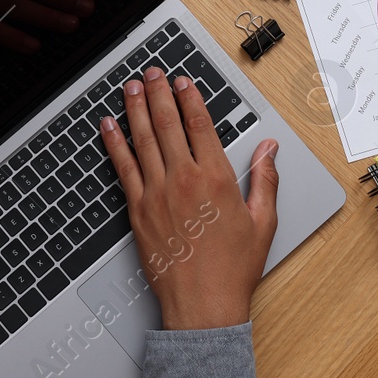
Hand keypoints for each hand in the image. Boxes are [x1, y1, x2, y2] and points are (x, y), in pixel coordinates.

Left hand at [100, 66, 278, 329]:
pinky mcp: (137, 210)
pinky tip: (108, 125)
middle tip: (153, 72)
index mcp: (216, 178)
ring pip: (142, 139)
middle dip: (159, 93)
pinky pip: (123, 168)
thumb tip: (269, 150)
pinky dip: (114, 143)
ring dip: (135, 108)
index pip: (200, 125)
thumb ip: (265, 180)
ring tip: (131, 86)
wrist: (203, 305)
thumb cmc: (232, 269)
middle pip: (168, 123)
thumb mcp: (263, 222)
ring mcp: (157, 193)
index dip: (190, 98)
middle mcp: (184, 180)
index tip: (183, 82)